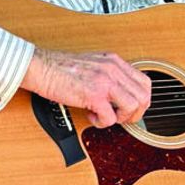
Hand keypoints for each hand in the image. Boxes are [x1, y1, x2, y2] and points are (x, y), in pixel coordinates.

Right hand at [22, 47, 150, 128]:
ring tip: (105, 116)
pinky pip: (111, 118)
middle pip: (143, 96)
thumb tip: (121, 96)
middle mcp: (113, 69)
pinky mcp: (93, 95)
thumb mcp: (92, 64)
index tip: (128, 108)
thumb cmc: (59, 68)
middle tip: (118, 117)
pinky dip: (102, 123)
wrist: (40, 67)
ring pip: (133, 106)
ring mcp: (105, 81)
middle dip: (134, 113)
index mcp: (114, 61)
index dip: (141, 101)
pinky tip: (91, 116)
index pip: (144, 82)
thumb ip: (109, 75)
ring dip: (120, 118)